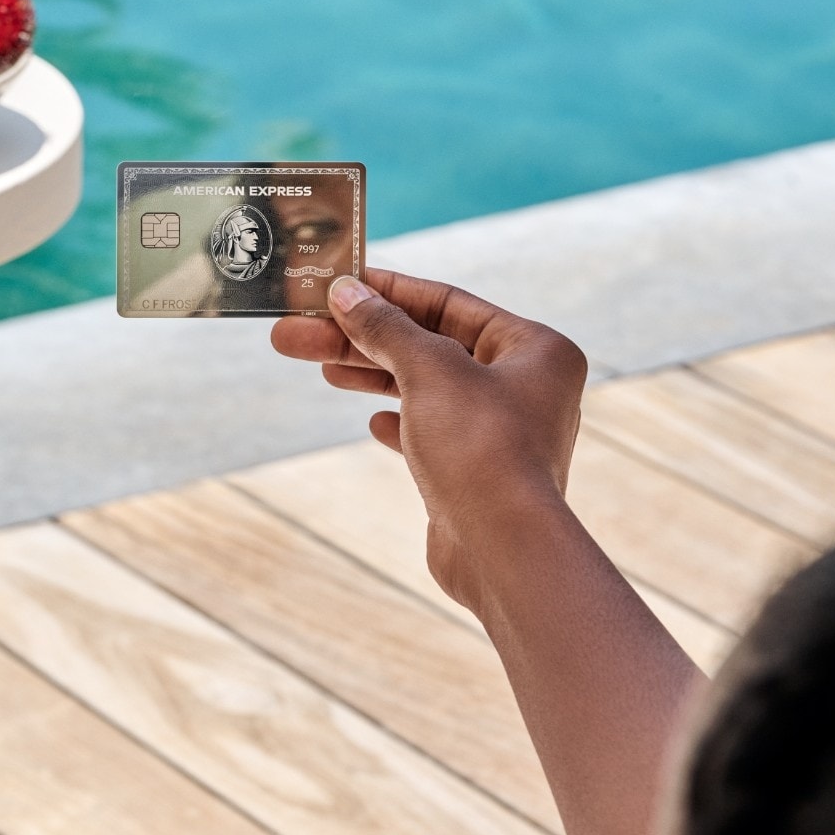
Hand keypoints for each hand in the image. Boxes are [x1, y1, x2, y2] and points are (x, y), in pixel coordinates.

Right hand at [271, 268, 587, 609]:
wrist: (502, 551)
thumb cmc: (482, 449)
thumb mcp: (428, 371)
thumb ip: (386, 328)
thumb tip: (346, 291)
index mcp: (534, 349)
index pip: (449, 302)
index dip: (388, 291)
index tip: (337, 283)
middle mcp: (526, 387)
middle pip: (428, 346)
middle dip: (361, 338)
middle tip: (299, 331)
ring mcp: (502, 434)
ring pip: (424, 389)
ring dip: (371, 375)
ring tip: (319, 364)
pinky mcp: (478, 475)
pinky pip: (432, 434)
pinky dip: (400, 423)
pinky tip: (373, 424)